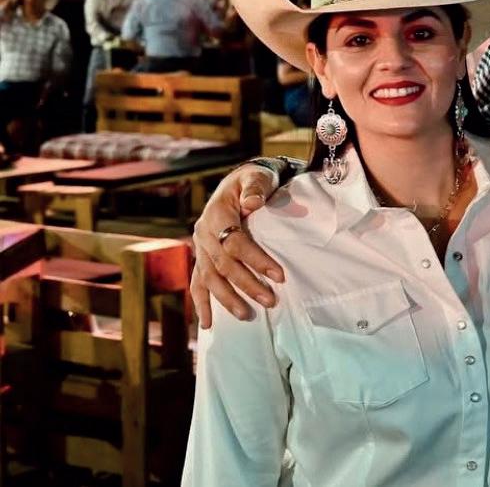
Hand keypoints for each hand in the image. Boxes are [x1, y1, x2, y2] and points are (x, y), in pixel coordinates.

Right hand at [190, 164, 284, 327]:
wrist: (238, 182)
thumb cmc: (252, 180)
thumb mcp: (256, 177)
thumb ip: (255, 188)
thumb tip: (252, 203)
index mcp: (217, 214)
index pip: (235, 243)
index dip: (256, 260)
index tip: (279, 276)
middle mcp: (203, 232)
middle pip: (223, 265)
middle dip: (246, 285)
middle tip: (270, 301)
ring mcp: (200, 246)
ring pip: (209, 278)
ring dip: (226, 299)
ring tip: (246, 315)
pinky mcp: (202, 256)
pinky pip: (197, 282)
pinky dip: (201, 303)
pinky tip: (206, 324)